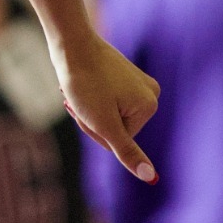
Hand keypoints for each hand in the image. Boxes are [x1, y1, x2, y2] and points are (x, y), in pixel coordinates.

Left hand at [54, 35, 160, 181]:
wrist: (70, 44)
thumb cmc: (85, 83)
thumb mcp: (104, 124)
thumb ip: (127, 151)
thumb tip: (152, 178)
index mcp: (149, 106)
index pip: (118, 140)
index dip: (94, 130)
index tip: (82, 110)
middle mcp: (150, 93)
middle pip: (114, 126)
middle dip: (90, 119)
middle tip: (76, 100)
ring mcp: (137, 82)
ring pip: (105, 113)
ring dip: (85, 108)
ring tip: (76, 90)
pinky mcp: (122, 74)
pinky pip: (104, 98)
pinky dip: (87, 96)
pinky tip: (78, 83)